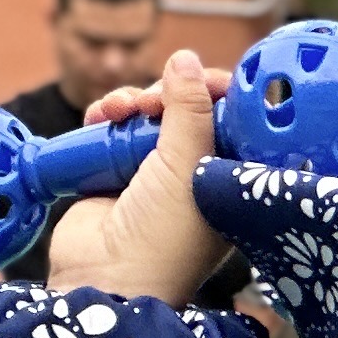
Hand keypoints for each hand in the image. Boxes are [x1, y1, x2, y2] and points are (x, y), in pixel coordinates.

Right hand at [42, 51, 234, 306]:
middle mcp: (197, 175)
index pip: (236, 123)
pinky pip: (114, 129)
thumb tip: (186, 59)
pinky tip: (100, 117)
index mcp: (231, 180)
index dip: (221, 95)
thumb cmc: (164, 235)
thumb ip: (192, 111)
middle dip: (168, 95)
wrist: (106, 278)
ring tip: (119, 111)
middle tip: (151, 103)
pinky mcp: (115, 173)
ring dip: (132, 102)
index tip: (206, 81)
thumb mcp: (189, 166)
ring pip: (149, 114)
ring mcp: (155, 174)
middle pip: (189, 110)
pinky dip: (106, 116)